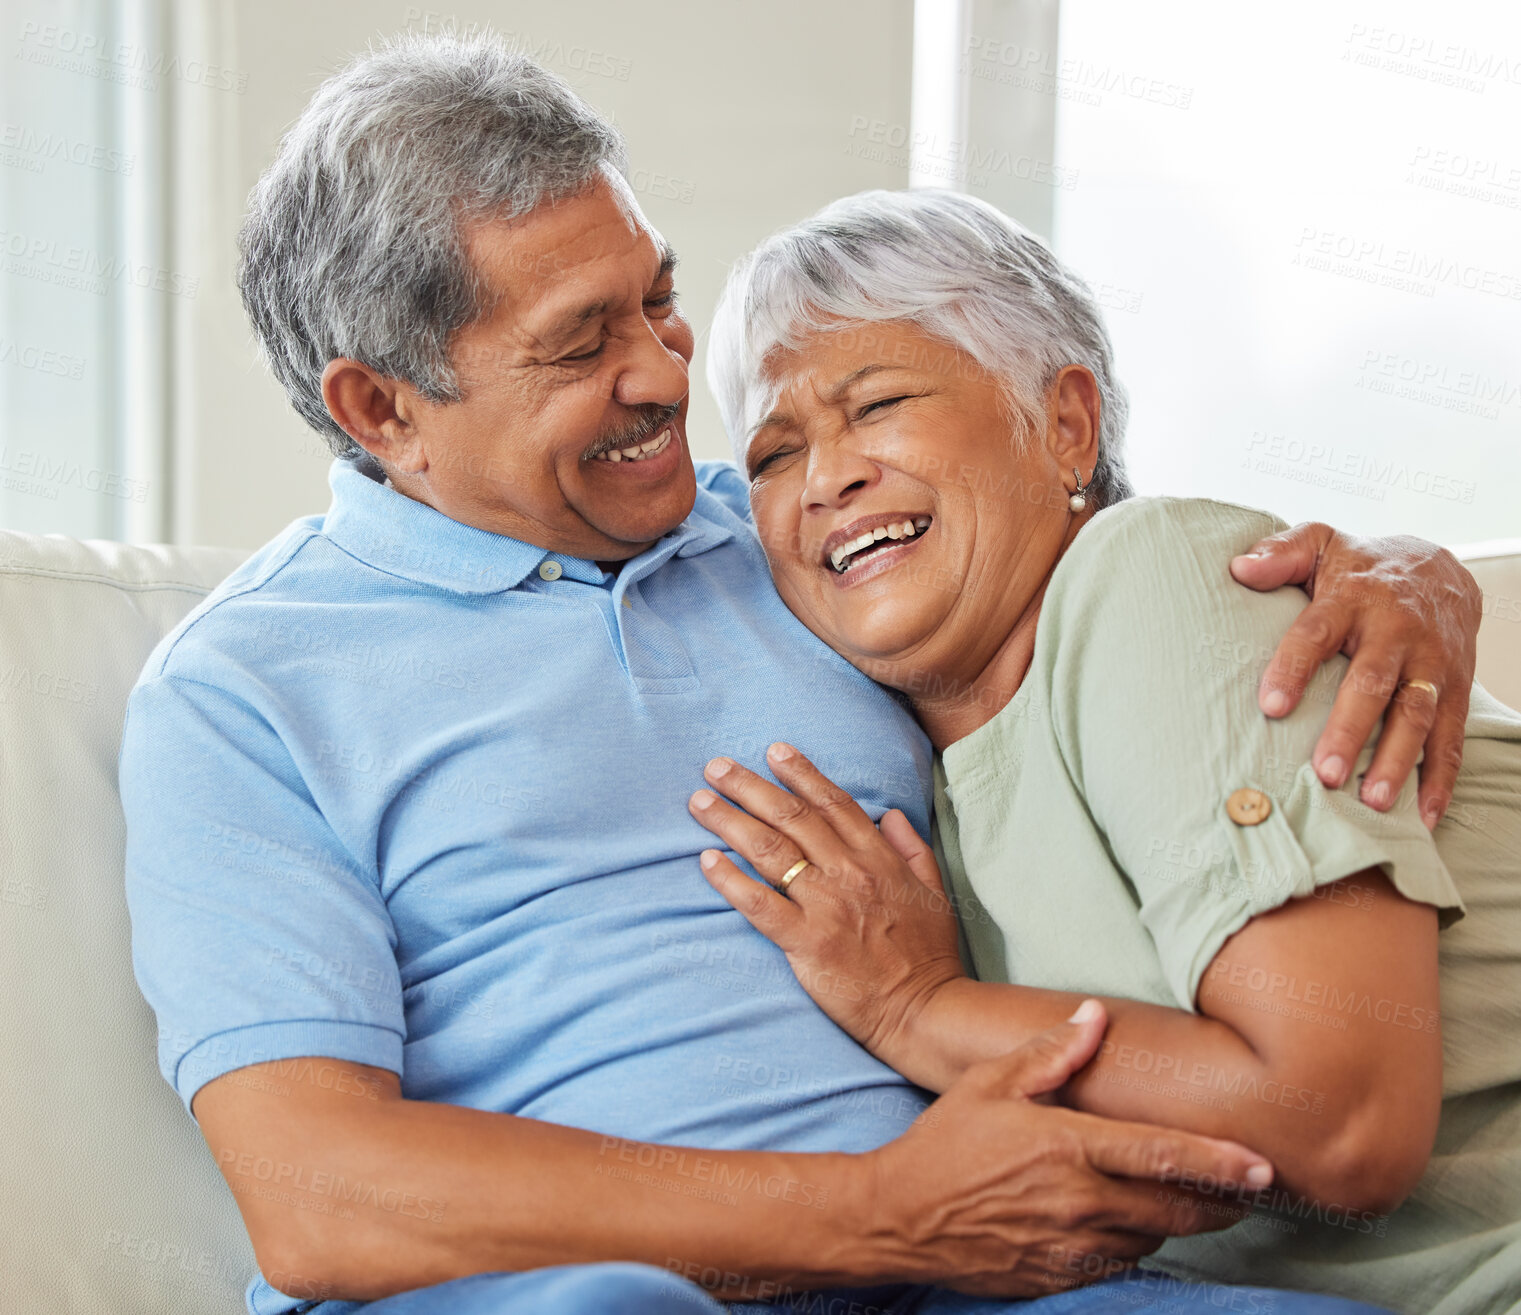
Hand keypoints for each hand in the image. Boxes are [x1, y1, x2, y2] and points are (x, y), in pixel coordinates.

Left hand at [688, 743, 963, 1075]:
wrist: (926, 1011)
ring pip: (770, 851)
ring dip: (730, 821)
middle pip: (791, 818)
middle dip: (750, 786)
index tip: (773, 751)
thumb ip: (911, 848)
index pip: (833, 803)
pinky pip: (759, 904)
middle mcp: (849, 874)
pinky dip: (730, 880)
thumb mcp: (934, 891)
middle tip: (716, 767)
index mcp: (879, 858)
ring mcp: (826, 906)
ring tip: (701, 802)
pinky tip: (707, 861)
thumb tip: (888, 813)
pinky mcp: (807, 943)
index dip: (801, 774)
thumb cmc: (929, 956)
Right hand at [863, 1001, 1272, 1295]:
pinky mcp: (1059, 1277)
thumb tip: (1094, 1015)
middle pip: (1175, 1208)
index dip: (1220, 1162)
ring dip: (1174, 1220)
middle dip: (1220, 1202)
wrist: (898, 1218)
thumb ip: (1049, 1052)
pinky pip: (1119, 1264)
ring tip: (1186, 1199)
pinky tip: (1131, 1224)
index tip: (1264, 1166)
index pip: (1162, 1155)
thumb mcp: (989, 1084)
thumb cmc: (944, 1143)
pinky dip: (1135, 1244)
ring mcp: (1071, 1247)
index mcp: (1067, 1147)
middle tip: (1245, 1190)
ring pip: (1152, 1237)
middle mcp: (1079, 1202)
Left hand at [1230, 522, 1480, 827]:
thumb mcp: (1320, 543)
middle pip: (1372, 683)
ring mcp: (1431, 664)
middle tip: (1324, 773)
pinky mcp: (1456, 688)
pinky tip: (1424, 815)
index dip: (1294, 668)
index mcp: (1353, 598)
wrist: (1440, 569)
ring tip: (1371, 802)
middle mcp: (1396, 632)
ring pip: (1417, 715)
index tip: (1271, 707)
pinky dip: (1441, 778)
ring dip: (1395, 760)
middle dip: (1350, 729)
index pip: (1317, 632)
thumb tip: (1239, 568)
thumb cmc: (1359, 567)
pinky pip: (1452, 736)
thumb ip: (1280, 554)